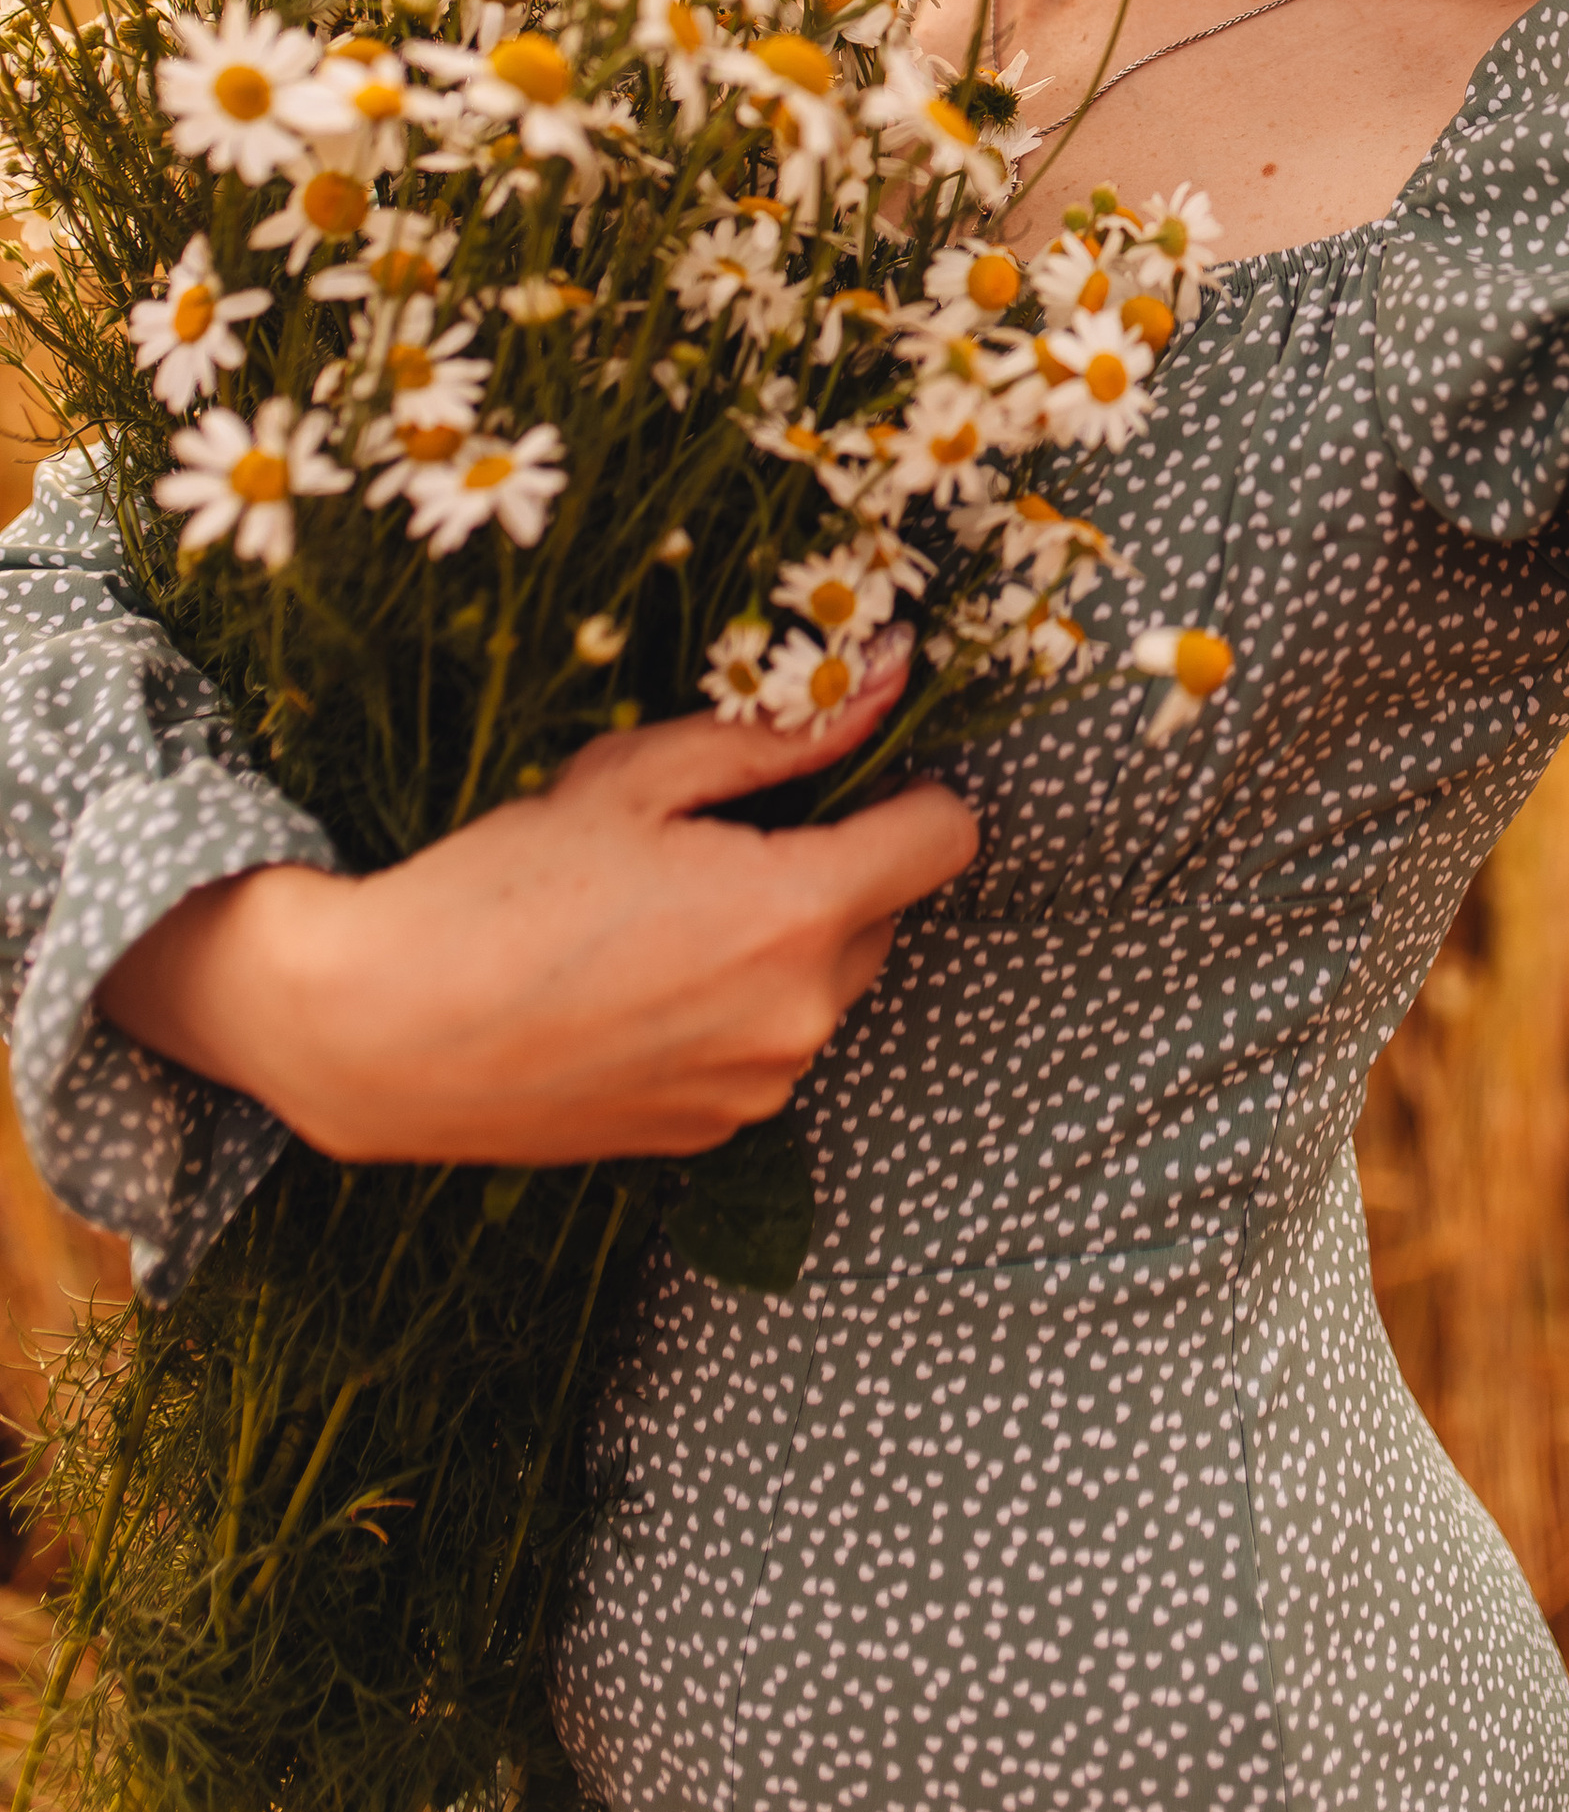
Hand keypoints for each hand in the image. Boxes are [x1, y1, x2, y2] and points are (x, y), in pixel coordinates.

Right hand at [98, 638, 977, 1163]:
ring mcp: (758, 1088)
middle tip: (718, 839)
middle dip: (834, 864)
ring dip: (785, 940)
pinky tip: (638, 981)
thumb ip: (783, 736)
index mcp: (796, 914)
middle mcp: (800, 1017)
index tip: (853, 774)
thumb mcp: (638, 777)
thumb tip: (887, 678)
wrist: (378, 1032)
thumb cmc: (499, 885)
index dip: (911, 791)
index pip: (947, 839)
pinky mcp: (712, 1132)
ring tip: (660, 914)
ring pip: (828, 981)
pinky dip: (735, 1005)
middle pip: (889, 910)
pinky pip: (769, 1044)